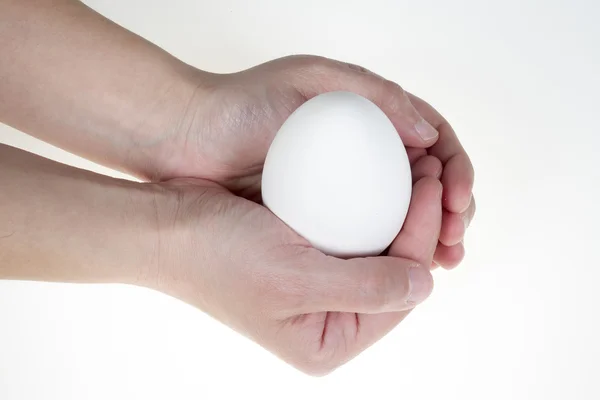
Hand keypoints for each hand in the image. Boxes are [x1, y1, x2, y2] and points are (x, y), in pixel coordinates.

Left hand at [147, 55, 474, 268]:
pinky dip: (389, 253)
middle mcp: (364, 154)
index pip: (436, 143)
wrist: (187, 137)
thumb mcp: (311, 77)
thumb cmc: (243, 102)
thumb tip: (432, 135)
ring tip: (441, 260)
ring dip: (428, 239)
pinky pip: (366, 237)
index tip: (459, 201)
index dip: (457, 172)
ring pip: (401, 216)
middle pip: (427, 185)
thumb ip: (376, 93)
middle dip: (452, 214)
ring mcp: (342, 188)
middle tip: (455, 243)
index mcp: (373, 117)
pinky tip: (399, 270)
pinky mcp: (319, 216)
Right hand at [147, 174, 442, 375]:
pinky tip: (381, 176)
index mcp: (327, 341)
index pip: (399, 292)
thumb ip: (367, 289)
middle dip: (418, 222)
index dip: (423, 238)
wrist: (166, 227)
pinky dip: (370, 206)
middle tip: (429, 170)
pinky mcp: (306, 258)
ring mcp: (317, 288)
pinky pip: (353, 233)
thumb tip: (426, 285)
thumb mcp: (294, 279)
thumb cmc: (218, 256)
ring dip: (398, 209)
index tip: (433, 185)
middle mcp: (327, 320)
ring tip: (415, 168)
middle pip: (394, 271)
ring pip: (378, 249)